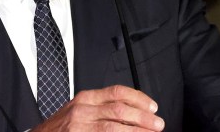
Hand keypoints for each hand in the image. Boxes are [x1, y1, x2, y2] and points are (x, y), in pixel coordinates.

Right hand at [32, 86, 163, 130]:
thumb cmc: (62, 126)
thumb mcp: (80, 109)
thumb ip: (102, 107)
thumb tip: (132, 112)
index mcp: (85, 98)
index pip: (117, 92)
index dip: (138, 99)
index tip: (152, 106)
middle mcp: (82, 110)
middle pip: (119, 109)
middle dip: (143, 117)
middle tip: (158, 123)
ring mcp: (80, 126)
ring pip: (115, 127)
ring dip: (137, 131)